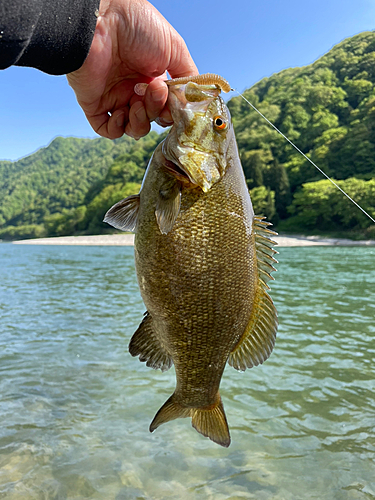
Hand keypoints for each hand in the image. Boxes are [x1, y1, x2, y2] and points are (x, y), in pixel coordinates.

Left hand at [67, 0, 197, 139]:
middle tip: (155, 91)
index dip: (172, 110)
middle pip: (152, 118)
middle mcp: (133, 88)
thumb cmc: (138, 26)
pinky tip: (123, 113)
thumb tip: (193, 102)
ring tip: (138, 103)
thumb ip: (187, 77)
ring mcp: (114, 96)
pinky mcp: (94, 103)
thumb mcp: (175, 49)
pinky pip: (108, 129)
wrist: (103, 18)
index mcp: (152, 77)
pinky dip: (118, 128)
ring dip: (140, 122)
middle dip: (157, 111)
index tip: (175, 103)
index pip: (166, 107)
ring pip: (132, 127)